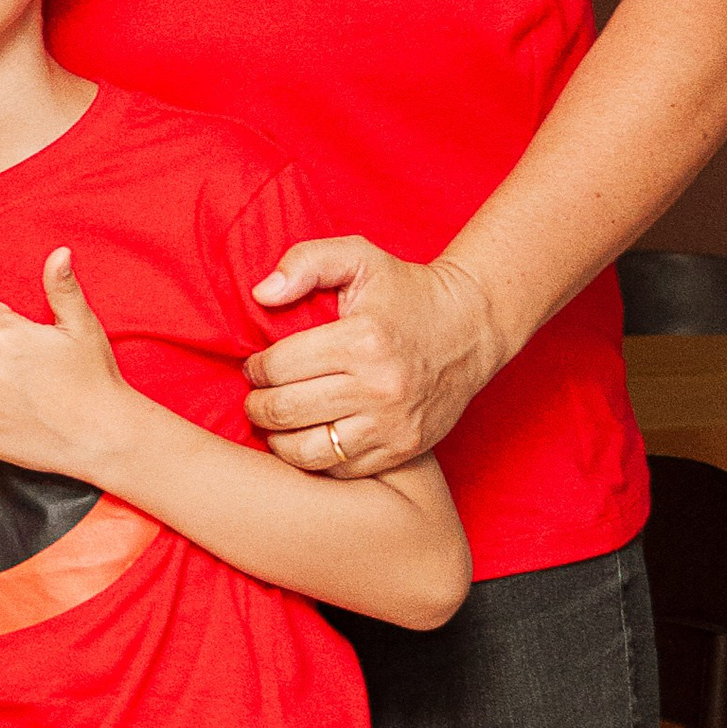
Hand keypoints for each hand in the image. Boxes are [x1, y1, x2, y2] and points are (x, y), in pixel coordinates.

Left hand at [0, 249, 132, 481]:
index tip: (31, 343)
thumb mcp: (82, 326)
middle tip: (36, 370)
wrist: (103, 437)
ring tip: (33, 395)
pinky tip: (23, 417)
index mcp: (4, 335)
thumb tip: (58, 253)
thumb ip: (62, 287)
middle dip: (0, 355)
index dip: (8, 326)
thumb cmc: (95, 379)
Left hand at [244, 238, 503, 473]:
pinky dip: (315, 459)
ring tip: (276, 422)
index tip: (255, 367)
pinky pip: (340, 470)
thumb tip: (262, 295)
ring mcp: (393, 424)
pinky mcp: (404, 448)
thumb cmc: (406, 290)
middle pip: (286, 411)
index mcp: (362, 339)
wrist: (472, 326)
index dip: (254, 368)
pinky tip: (309, 436)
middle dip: (257, 405)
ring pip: (307, 451)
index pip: (278, 367)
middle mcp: (379, 387)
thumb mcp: (359, 258)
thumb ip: (306, 262)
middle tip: (256, 397)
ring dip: (278, 439)